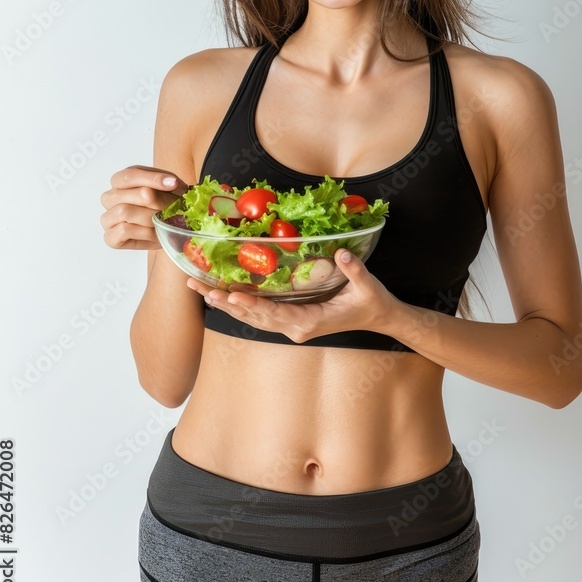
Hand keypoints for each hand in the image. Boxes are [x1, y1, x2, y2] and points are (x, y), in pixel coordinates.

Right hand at [100, 166, 189, 249]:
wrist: (167, 231)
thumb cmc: (165, 207)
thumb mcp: (170, 189)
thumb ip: (169, 183)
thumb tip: (173, 182)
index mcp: (121, 181)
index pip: (131, 175)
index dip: (153, 179)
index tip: (174, 183)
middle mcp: (110, 197)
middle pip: (133, 193)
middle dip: (159, 200)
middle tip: (175, 206)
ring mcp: (107, 218)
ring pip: (125, 211)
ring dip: (151, 217)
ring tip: (165, 221)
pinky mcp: (110, 237)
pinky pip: (124, 230)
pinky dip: (145, 232)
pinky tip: (156, 233)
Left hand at [186, 248, 396, 342]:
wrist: (379, 318)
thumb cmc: (372, 302)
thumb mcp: (367, 286)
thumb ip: (354, 271)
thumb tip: (341, 253)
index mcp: (311, 322)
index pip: (275, 314)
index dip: (252, 306)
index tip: (231, 297)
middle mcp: (297, 328)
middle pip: (255, 318)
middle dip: (227, 303)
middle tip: (201, 289)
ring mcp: (294, 327)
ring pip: (254, 320)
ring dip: (228, 306)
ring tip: (202, 292)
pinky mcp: (293, 322)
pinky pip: (261, 317)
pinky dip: (242, 307)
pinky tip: (224, 297)